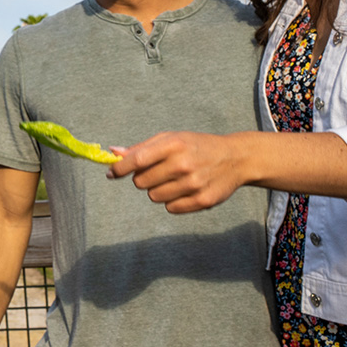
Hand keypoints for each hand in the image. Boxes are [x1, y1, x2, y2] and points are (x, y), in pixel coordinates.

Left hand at [105, 132, 247, 213]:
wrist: (235, 158)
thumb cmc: (196, 146)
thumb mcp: (172, 139)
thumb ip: (142, 148)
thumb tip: (113, 153)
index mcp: (174, 144)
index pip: (137, 160)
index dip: (120, 169)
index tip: (112, 173)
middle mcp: (184, 164)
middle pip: (141, 183)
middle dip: (143, 179)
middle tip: (158, 172)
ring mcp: (194, 184)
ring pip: (154, 197)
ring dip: (158, 190)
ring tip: (175, 179)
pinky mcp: (202, 201)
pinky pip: (170, 208)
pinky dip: (173, 201)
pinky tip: (186, 189)